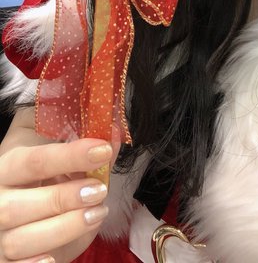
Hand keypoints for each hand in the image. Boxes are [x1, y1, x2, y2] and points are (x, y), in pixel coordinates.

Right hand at [0, 108, 114, 262]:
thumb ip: (87, 155)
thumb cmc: (47, 187)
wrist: (27, 218)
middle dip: (64, 198)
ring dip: (63, 228)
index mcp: (10, 169)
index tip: (103, 151)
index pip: (35, 161)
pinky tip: (55, 257)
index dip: (70, 156)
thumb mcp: (63, 167)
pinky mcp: (4, 262)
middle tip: (99, 191)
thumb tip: (115, 138)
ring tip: (96, 214)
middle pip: (20, 204)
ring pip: (20, 240)